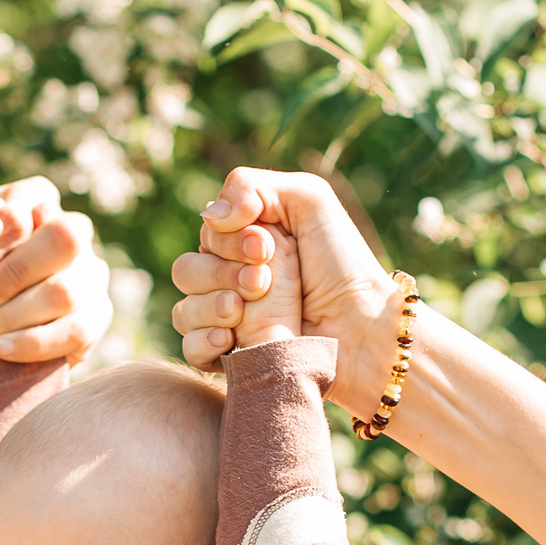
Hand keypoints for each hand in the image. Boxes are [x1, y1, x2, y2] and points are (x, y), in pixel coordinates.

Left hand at [0, 74, 112, 364]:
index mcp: (33, 206)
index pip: (37, 197)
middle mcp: (66, 239)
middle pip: (66, 238)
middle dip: (10, 272)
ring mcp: (84, 282)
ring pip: (72, 287)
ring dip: (12, 312)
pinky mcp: (87, 328)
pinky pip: (82, 330)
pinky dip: (36, 341)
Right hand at [169, 168, 398, 413]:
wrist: (361, 327)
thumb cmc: (341, 263)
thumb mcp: (308, 201)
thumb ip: (252, 185)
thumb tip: (209, 214)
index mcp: (245, 242)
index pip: (207, 234)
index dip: (229, 240)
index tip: (268, 248)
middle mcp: (231, 280)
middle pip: (187, 271)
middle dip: (222, 273)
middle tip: (262, 282)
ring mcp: (229, 323)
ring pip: (184, 311)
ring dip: (212, 307)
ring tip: (243, 311)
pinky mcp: (232, 359)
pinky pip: (190, 350)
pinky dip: (203, 342)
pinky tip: (229, 338)